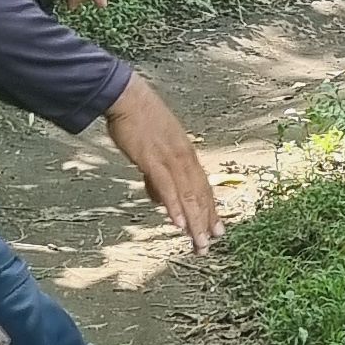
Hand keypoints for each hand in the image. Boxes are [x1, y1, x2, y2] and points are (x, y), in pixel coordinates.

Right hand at [103, 75, 223, 250]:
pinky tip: (179, 224)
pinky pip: (167, 187)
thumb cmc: (139, 120)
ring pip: (187, 195)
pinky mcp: (152, 159)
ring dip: (194, 221)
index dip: (211, 210)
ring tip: (198, 243)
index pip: (203, 187)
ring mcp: (170, 158)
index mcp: (187, 154)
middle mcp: (184, 157)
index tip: (217, 230)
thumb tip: (159, 198)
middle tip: (208, 246)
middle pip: (200, 195)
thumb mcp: (154, 148)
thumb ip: (159, 174)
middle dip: (205, 223)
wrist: (128, 97)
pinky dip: (174, 206)